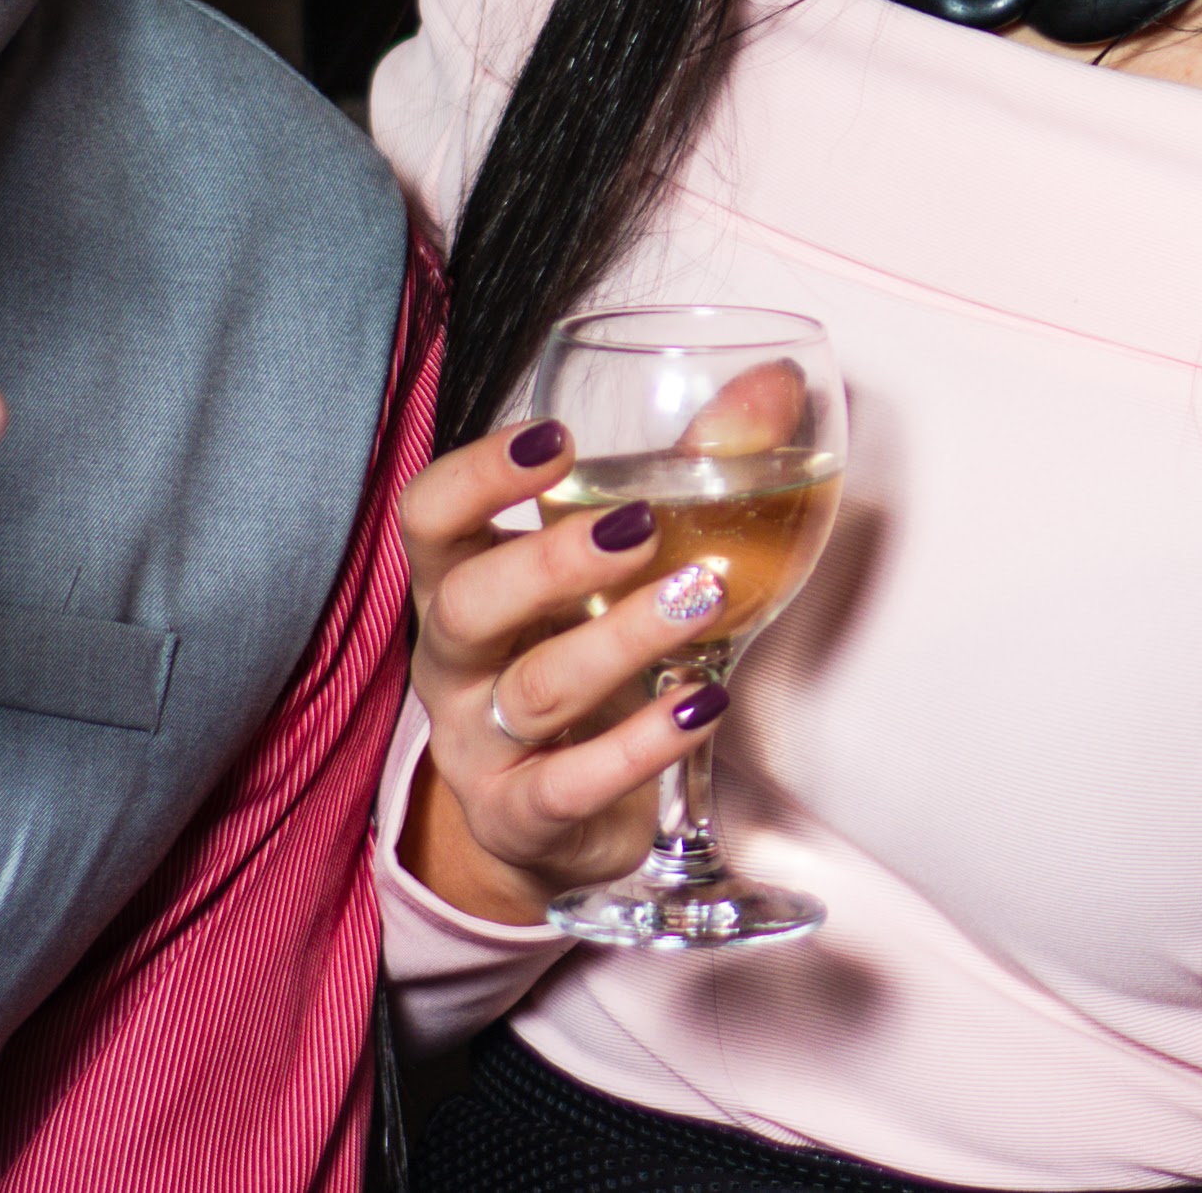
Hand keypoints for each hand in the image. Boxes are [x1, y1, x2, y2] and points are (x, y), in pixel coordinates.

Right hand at [395, 419, 734, 922]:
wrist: (556, 817)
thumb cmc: (581, 653)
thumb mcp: (621, 566)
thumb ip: (689, 470)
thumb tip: (772, 383)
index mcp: (462, 581)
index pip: (429, 516)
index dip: (477, 474)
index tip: (555, 438)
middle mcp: (455, 662)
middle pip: (469, 603)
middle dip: (551, 561)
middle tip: (641, 528)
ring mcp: (480, 746)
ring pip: (534, 691)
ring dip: (619, 641)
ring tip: (699, 600)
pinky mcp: (523, 818)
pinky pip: (570, 786)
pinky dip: (639, 746)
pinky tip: (702, 704)